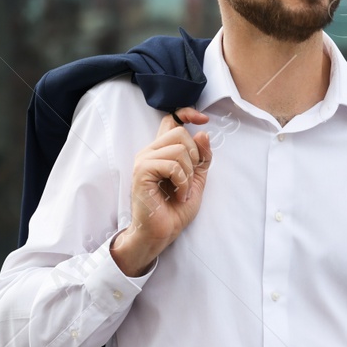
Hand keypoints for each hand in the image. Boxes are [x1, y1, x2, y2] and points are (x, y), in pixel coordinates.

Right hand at [111, 108, 212, 276]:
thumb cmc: (174, 210)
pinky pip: (172, 165)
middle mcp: (150, 152)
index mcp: (161, 151)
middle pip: (179, 132)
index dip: (187, 114)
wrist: (161, 233)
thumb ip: (201, 158)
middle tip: (189, 179)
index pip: (171, 120)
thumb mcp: (196, 180)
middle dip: (194, 156)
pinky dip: (183, 182)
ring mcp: (144, 160)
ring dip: (189, 174)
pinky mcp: (142, 171)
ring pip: (179, 148)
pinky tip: (179, 195)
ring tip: (183, 191)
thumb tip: (203, 134)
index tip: (204, 119)